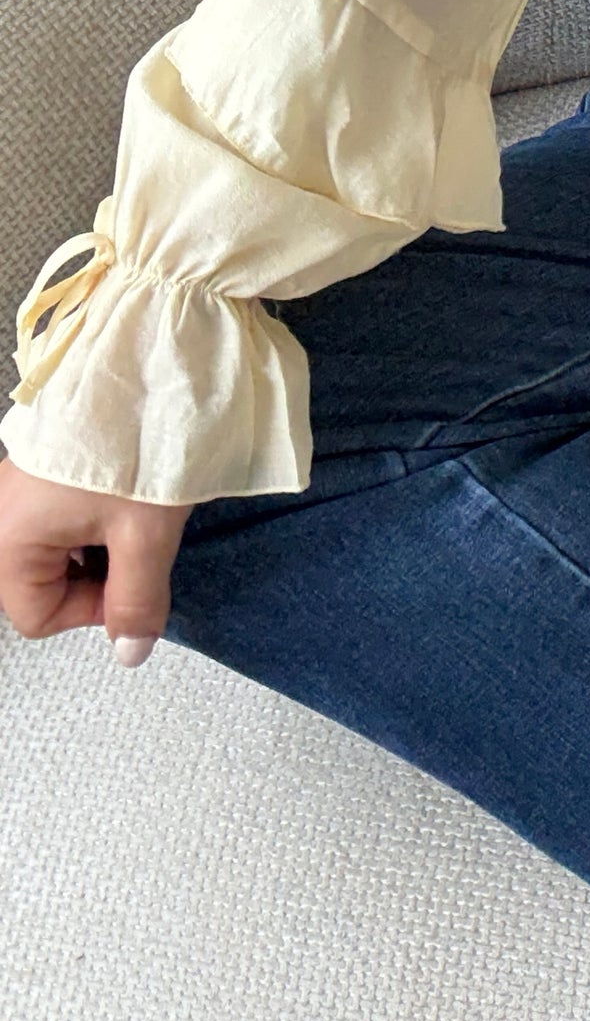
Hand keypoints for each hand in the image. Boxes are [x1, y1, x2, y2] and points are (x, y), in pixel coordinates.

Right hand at [0, 456, 189, 665]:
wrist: (141, 366)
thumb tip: (130, 653)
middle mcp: (2, 517)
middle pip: (42, 585)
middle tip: (136, 546)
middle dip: (95, 579)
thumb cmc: (135, 449)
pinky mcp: (43, 472)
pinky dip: (95, 522)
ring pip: (56, 553)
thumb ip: (136, 600)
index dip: (92, 612)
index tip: (133, 580)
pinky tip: (125, 500)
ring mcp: (20, 491)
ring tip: (134, 518)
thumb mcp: (144, 534)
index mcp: (11, 539)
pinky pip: (61, 520)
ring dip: (99, 549)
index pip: (38, 617)